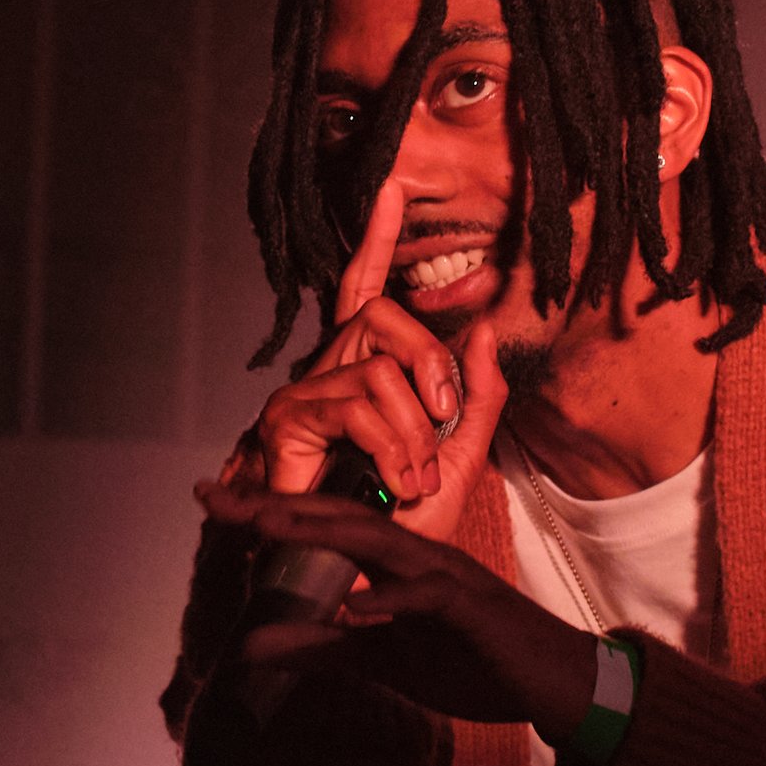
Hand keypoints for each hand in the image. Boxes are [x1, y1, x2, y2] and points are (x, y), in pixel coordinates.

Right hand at [195, 172, 506, 547]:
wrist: (375, 576)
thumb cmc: (407, 520)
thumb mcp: (462, 454)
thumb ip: (478, 394)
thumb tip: (478, 328)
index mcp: (372, 369)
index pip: (367, 289)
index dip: (376, 240)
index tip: (390, 189)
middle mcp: (332, 370)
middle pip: (384, 317)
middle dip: (429, 364)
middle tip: (443, 419)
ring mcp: (305, 392)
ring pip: (378, 367)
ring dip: (413, 429)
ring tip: (414, 477)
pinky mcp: (287, 420)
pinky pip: (356, 403)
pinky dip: (389, 444)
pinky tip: (393, 481)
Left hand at [235, 493, 600, 738]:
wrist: (553, 683)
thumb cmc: (473, 662)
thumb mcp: (381, 662)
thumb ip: (319, 648)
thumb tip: (248, 647)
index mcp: (393, 561)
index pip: (323, 526)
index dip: (268, 511)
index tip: (211, 500)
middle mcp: (417, 554)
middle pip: (340, 516)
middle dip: (278, 504)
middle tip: (216, 495)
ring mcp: (446, 576)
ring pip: (380, 541)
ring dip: (324, 531)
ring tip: (269, 523)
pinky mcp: (472, 607)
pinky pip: (428, 597)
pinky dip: (391, 601)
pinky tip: (354, 609)